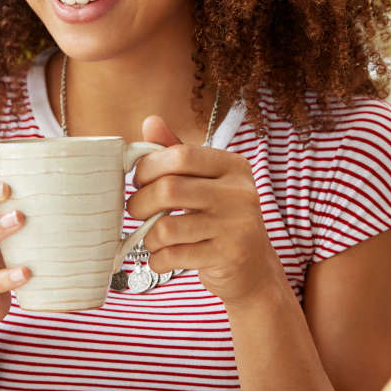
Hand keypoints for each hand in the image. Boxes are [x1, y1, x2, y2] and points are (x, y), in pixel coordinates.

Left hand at [127, 116, 286, 304]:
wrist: (254, 269)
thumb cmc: (221, 220)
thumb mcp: (206, 182)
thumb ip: (178, 153)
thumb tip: (150, 121)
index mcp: (234, 166)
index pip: (181, 155)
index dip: (149, 166)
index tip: (139, 180)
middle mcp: (240, 193)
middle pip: (169, 189)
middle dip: (140, 203)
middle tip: (136, 211)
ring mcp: (236, 226)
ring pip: (167, 227)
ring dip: (148, 237)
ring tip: (152, 238)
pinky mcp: (228, 256)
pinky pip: (175, 255)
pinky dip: (159, 259)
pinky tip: (163, 258)